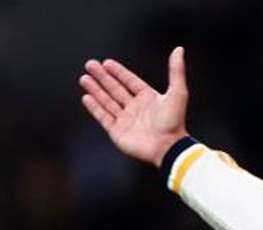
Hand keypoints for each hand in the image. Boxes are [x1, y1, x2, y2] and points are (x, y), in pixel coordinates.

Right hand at [79, 47, 189, 167]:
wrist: (168, 147)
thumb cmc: (174, 121)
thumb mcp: (177, 92)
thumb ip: (176, 71)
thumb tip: (179, 49)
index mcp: (149, 98)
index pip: (130, 81)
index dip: (118, 72)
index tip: (106, 62)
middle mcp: (136, 108)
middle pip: (115, 89)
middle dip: (102, 77)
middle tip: (89, 64)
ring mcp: (126, 120)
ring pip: (107, 102)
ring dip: (95, 90)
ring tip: (84, 78)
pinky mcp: (118, 132)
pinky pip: (103, 117)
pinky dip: (94, 107)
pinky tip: (86, 97)